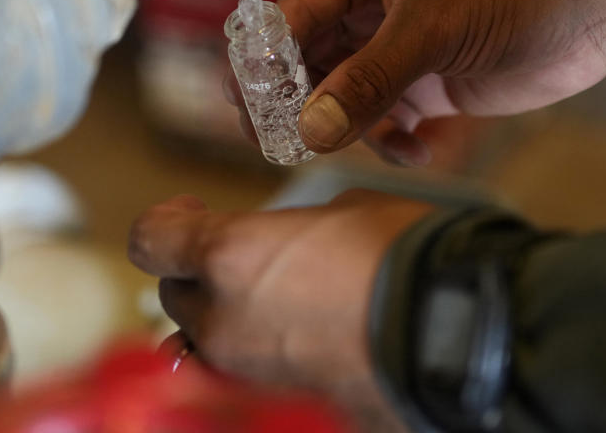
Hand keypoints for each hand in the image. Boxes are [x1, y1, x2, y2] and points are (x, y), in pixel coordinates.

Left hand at [128, 190, 434, 430]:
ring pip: (206, 335)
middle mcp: (223, 318)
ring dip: (225, 308)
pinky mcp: (278, 395)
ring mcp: (247, 368)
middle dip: (200, 268)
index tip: (191, 209)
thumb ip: (290, 230)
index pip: (150, 241)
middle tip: (243, 250)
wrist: (455, 329)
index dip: (166, 221)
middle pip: (177, 292)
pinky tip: (297, 326)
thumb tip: (285, 244)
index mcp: (229, 257)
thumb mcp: (343, 212)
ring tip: (276, 289)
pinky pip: (242, 366)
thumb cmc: (403, 255)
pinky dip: (253, 343)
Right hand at [228, 0, 605, 164]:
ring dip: (344, 125)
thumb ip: (369, 80)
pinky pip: (385, 118)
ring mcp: (397, 48)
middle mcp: (372, 6)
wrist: (593, 10)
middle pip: (310, 59)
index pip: (292, 14)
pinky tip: (413, 148)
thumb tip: (310, 131)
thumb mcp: (432, 28)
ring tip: (347, 147)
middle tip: (275, 141)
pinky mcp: (426, 84)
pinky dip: (389, 139)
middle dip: (297, 100)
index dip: (265, 60)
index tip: (245, 104)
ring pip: (343, 94)